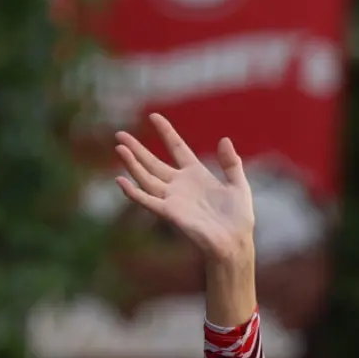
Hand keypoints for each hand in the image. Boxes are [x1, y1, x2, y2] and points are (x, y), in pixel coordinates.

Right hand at [113, 114, 254, 265]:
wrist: (235, 242)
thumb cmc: (238, 217)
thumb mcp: (238, 185)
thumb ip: (231, 163)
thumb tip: (224, 139)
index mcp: (196, 174)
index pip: (177, 147)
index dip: (166, 131)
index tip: (153, 116)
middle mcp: (180, 185)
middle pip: (154, 162)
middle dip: (137, 149)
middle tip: (119, 135)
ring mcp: (173, 198)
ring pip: (146, 178)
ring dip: (132, 164)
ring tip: (120, 149)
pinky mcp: (170, 213)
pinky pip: (148, 200)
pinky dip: (134, 192)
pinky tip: (121, 181)